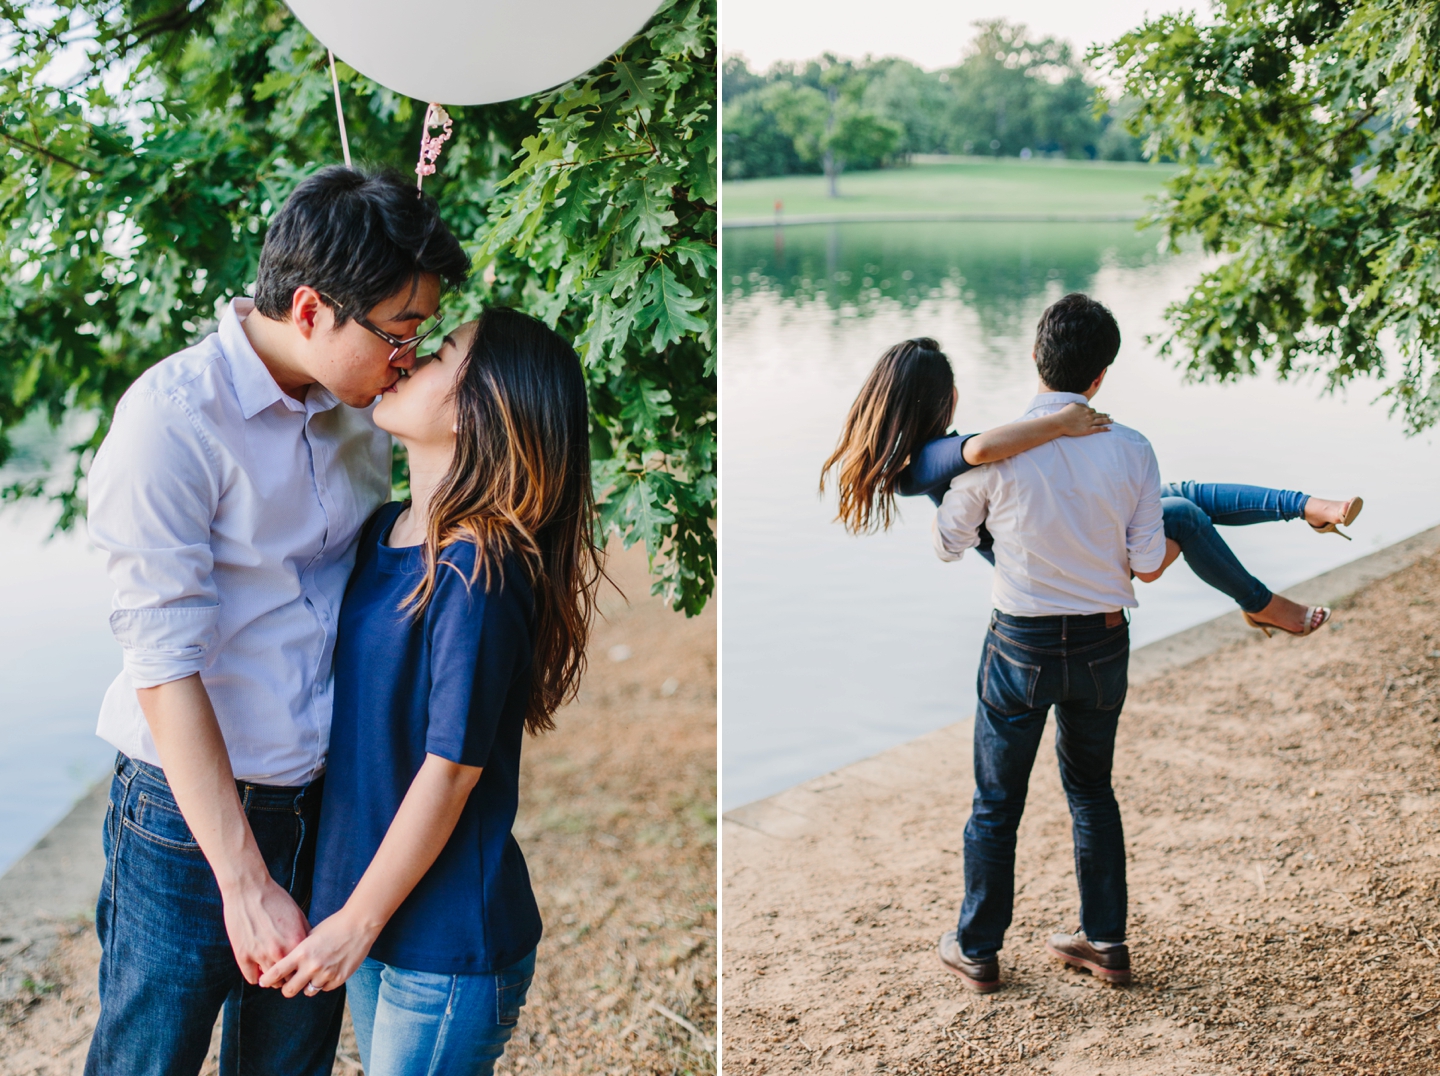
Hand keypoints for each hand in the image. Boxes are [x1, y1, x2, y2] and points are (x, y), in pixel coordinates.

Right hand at [221, 874, 310, 984]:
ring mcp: (260, 955)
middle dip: (287, 977)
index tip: (299, 969)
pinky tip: (257, 968)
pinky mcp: (243, 955)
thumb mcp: (298, 914)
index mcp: (296, 942)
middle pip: (287, 980)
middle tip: (285, 973)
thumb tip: (310, 950)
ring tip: (272, 971)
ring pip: (270, 981)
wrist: (249, 889)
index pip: (303, 969)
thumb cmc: (275, 899)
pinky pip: (252, 978)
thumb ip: (305, 934)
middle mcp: (279, 951)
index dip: (301, 970)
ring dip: (272, 978)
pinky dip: (256, 975)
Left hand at [258, 909, 378, 997]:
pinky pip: (324, 988)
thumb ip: (298, 952)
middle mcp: (312, 966)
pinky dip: (324, 983)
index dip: (267, 979)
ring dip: (308, 985)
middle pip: (289, 990)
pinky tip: (329, 969)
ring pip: (308, 991)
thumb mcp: (310, 935)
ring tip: (314, 973)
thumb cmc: (333, 926)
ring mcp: (326, 974)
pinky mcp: (339, 979)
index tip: (263, 982)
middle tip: (289, 984)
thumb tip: (285, 965)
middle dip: (287, 988)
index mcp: (302, 952)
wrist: (359, 925)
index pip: (277, 972)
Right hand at [1054, 402, 1111, 436]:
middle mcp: (1089, 415)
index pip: (1093, 410)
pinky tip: (1109, 429)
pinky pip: (1099, 428)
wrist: (1060, 422)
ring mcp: (1089, 422)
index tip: (1098, 413)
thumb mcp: (1072, 405)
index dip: (1096, 412)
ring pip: (1101, 421)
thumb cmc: (1064, 414)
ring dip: (1108, 421)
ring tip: (1112, 421)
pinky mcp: (1088, 429)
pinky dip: (1105, 428)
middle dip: (1105, 415)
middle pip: (1099, 415)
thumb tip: (1085, 406)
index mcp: (1085, 409)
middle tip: (1110, 416)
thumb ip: (1080, 405)